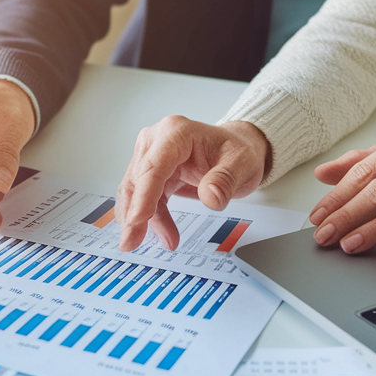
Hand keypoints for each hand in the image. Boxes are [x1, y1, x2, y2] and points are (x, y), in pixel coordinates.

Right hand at [115, 117, 270, 251]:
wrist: (238, 147)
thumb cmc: (238, 151)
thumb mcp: (242, 164)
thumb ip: (225, 180)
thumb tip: (210, 198)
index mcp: (177, 132)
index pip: (154, 167)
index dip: (143, 196)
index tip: (136, 221)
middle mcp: (158, 139)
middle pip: (138, 180)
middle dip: (134, 214)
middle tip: (132, 243)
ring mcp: (152, 153)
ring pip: (136, 191)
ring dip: (141, 220)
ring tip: (166, 241)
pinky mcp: (152, 170)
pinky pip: (143, 197)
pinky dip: (150, 217)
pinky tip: (164, 233)